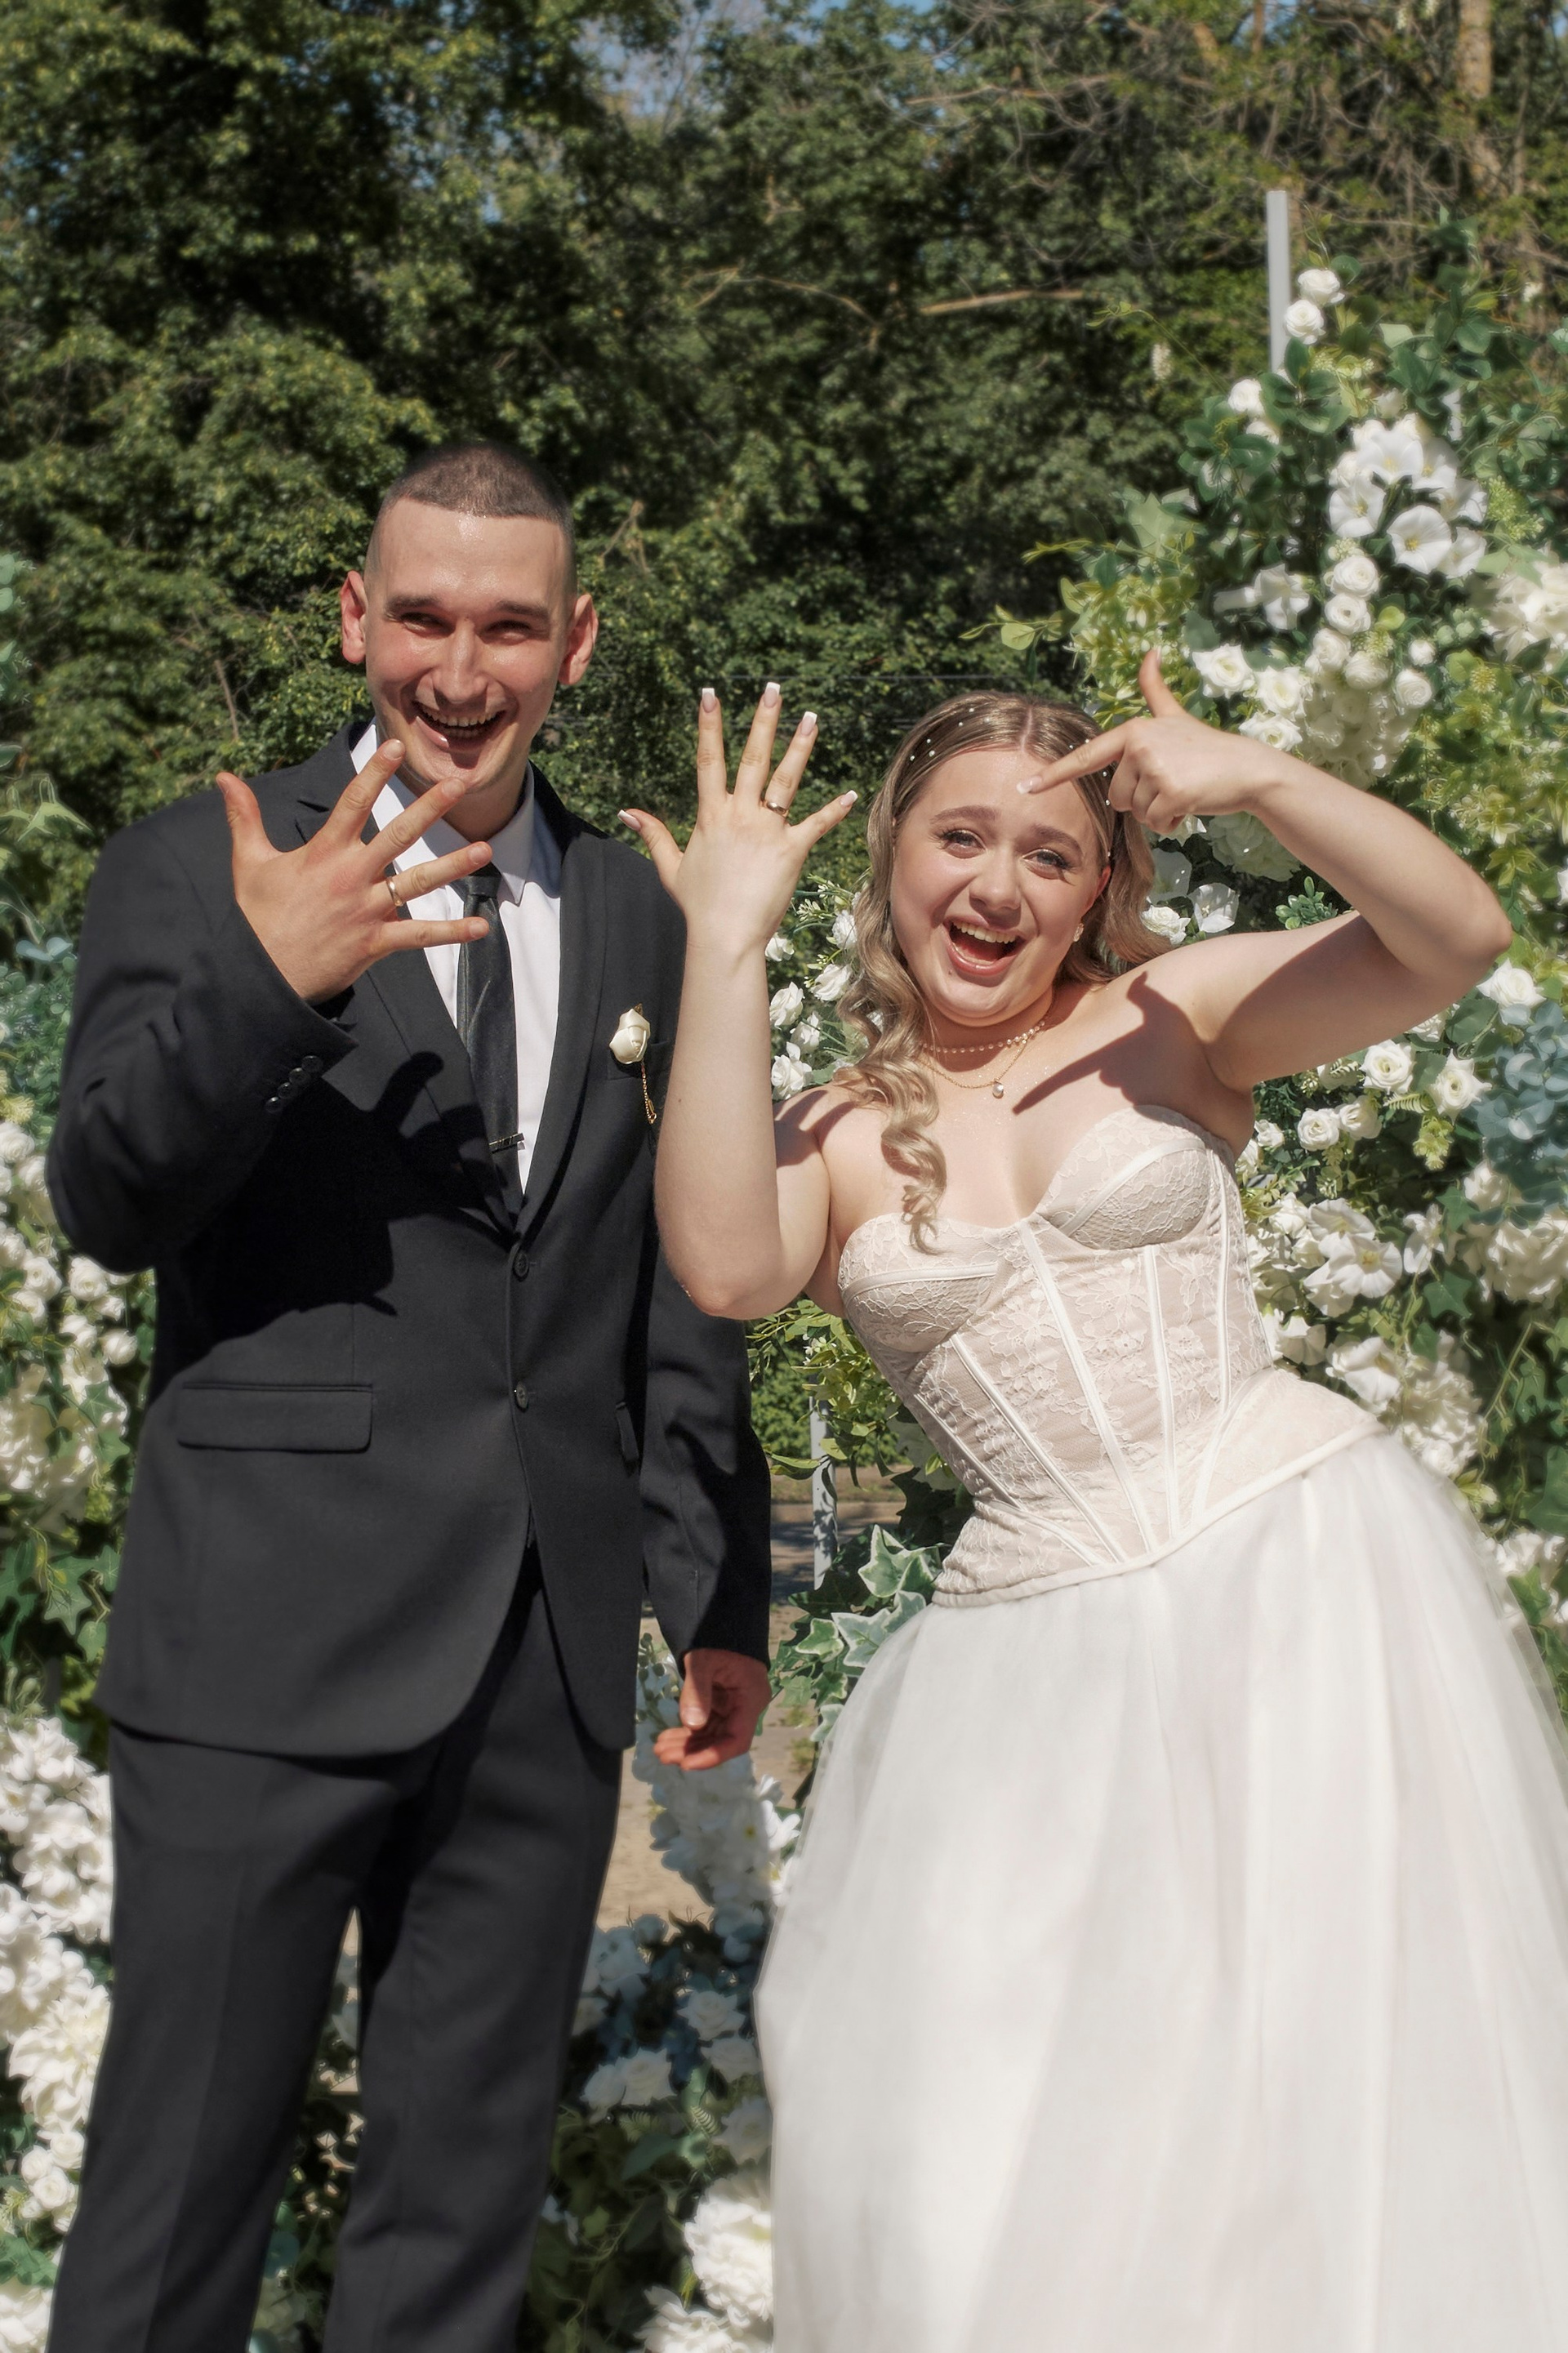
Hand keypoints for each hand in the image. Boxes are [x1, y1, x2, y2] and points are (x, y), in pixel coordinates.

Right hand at [216, 739, 496, 1003]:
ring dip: (452, 867)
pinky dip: (450, 932)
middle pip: (398, 834)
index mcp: (323, 853)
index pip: (353, 803)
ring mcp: (366, 910)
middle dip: (430, 807)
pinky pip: (418, 935)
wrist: (262, 974)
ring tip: (485, 850)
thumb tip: (223, 776)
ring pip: (417, 883)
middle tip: (460, 783)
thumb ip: (244, 817)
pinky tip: (481, 926)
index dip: (374, 773)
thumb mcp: (249, 862)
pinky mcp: (375, 942)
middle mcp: (350, 876)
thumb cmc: (258, 915)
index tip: (395, 747)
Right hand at [620, 685, 855, 954]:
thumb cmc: (698, 904)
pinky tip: (850, 794)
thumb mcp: (670, 866)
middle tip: (773, 688)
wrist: (724, 935)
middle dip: (763, 721)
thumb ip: (652, 834)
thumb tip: (625, 812)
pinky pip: (816, 824)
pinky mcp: (791, 850)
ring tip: (812, 717)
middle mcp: (740, 815)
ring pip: (786, 779)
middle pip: (752, 758)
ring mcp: (767, 830)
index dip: (709, 725)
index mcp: (711, 815)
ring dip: (800, 746)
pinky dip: (835, 810)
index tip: (710, 694)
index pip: (709, 760)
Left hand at [652, 1647, 771, 1771]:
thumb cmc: (715, 1639)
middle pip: (721, 1741)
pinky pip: (705, 1726)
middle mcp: (745, 1708)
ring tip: (659, 1749)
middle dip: (692, 1751)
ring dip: (686, 1745)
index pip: (737, 1739)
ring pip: (711, 1737)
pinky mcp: (721, 1706)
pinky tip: (667, 1738)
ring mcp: (733, 1708)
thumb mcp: (703, 1661)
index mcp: (750, 1698)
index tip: (687, 1764)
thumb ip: (697, 1691)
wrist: (719, 1624)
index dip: (713, 1756)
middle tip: (662, 1755)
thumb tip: (691, 1725)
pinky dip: (687, 1734)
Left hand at [1025, 646, 1296, 832]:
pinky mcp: (1170, 792)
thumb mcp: (1176, 716)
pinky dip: (1173, 822)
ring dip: (1159, 810)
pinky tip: (1191, 802)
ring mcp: (1154, 768)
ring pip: (1136, 812)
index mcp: (1133, 731)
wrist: (1247, 768)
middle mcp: (1139, 746)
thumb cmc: (1208, 748)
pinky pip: (1155, 823)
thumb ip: (1156, 689)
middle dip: (1143, 799)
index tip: (1025, 788)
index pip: (1086, 756)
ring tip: (1184, 789)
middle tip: (1173, 781)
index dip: (1054, 775)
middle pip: (1116, 797)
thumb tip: (1151, 651)